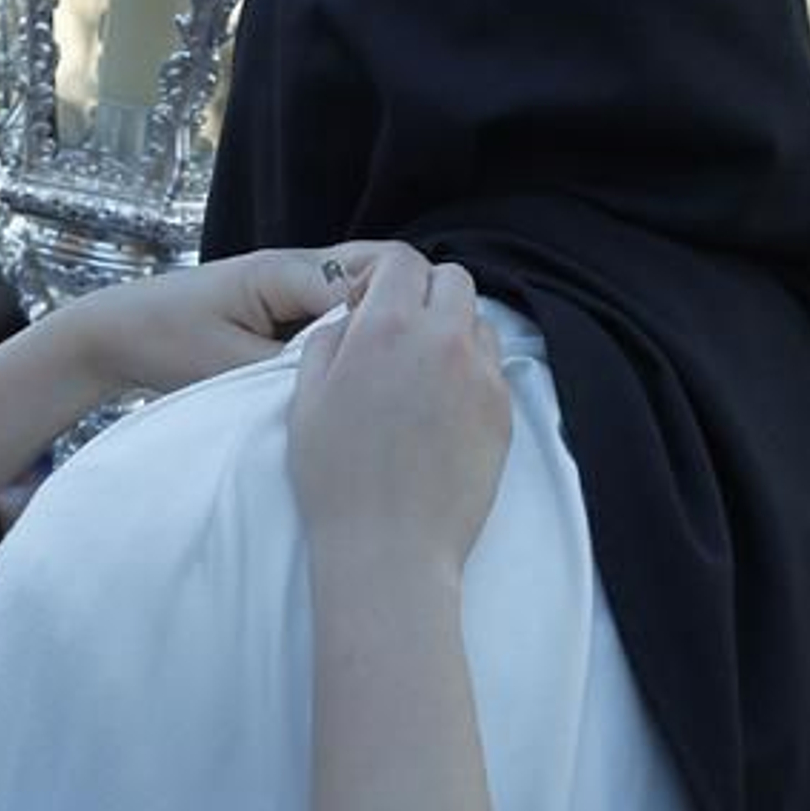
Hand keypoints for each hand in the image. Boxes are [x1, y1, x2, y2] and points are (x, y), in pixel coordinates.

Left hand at [60, 244, 389, 397]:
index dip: (400, 319)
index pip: (372, 279)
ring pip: (368, 281)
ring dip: (387, 315)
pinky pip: (344, 300)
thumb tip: (354, 378)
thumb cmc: (167, 343)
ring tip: (402, 365)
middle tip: (420, 360)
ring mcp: (298, 279)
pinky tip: (371, 364)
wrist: (120, 332)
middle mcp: (300, 266)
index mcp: (287, 273)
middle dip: (408, 305)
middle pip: (384, 265)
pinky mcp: (291, 299)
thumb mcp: (230, 366)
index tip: (414, 365)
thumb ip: (294, 368)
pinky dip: (364, 324)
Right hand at [289, 243, 509, 810]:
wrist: (388, 550)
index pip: (404, 260)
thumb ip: (329, 341)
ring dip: (452, 330)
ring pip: (479, 322)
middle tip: (397, 332)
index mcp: (387, 328)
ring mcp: (481, 376)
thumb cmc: (336, 478)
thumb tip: (351, 319)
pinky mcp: (503, 412)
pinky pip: (493, 368)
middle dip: (425, 293)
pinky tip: (441, 410)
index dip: (384, 274)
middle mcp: (443, 340)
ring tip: (421, 374)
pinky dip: (470, 372)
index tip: (369, 303)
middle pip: (452, 279)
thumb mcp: (306, 398)